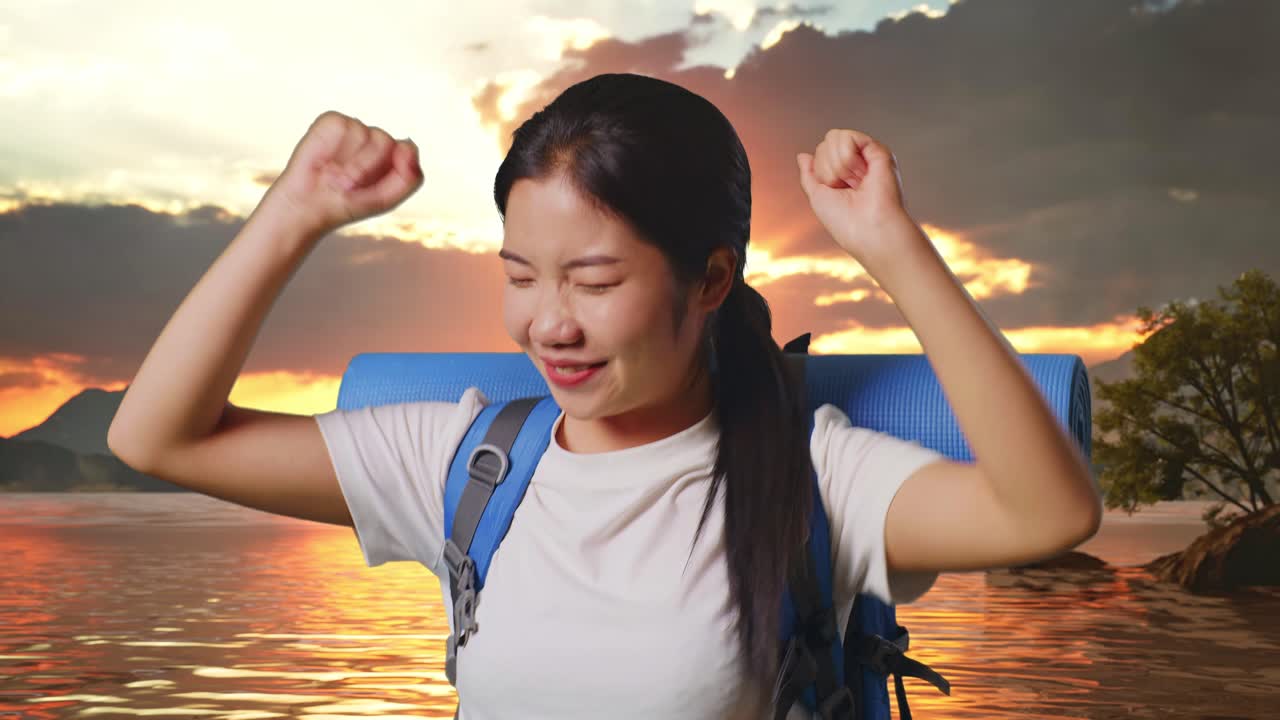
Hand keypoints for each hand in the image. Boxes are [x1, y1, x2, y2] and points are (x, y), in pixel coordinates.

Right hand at [263, 110, 423, 237]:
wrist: (310, 207)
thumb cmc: (349, 204)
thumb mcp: (387, 199)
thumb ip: (411, 177)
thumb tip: (409, 145)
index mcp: (394, 154)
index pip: (407, 149)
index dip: (391, 169)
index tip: (373, 188)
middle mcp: (376, 138)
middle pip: (385, 141)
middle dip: (366, 168)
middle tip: (350, 186)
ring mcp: (355, 128)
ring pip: (364, 132)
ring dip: (349, 163)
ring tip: (336, 176)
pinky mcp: (332, 121)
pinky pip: (342, 126)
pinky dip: (333, 148)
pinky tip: (325, 160)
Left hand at [796, 129, 924, 267]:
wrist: (868, 229)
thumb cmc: (845, 222)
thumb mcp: (817, 196)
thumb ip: (809, 174)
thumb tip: (803, 155)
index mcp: (844, 175)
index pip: (821, 153)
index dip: (820, 171)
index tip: (835, 190)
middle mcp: (857, 164)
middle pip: (826, 144)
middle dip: (826, 167)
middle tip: (844, 186)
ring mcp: (868, 156)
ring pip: (835, 136)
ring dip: (836, 164)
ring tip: (853, 181)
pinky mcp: (878, 151)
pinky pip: (849, 136)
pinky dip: (845, 156)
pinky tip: (857, 173)